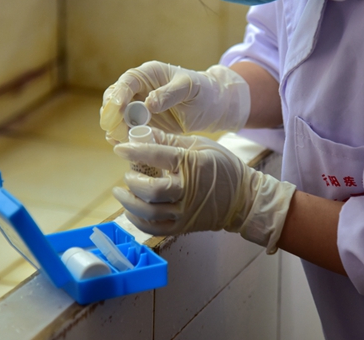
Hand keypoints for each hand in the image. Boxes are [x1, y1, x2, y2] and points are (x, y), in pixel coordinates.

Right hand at [99, 61, 249, 143]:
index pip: (127, 82)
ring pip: (116, 116)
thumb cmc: (203, 91)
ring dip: (114, 128)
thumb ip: (170, 94)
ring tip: (118, 140)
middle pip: (114, 99)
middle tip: (114, 130)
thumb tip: (148, 104)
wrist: (212, 106)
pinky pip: (127, 129)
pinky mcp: (142, 123)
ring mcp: (139, 106)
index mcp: (149, 74)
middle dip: (111, 114)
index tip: (116, 110)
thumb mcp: (190, 89)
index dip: (118, 95)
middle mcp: (139, 89)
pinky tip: (123, 144)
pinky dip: (122, 137)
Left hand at [112, 129, 295, 252]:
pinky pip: (154, 229)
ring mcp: (185, 212)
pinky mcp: (183, 227)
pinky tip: (131, 211)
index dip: (134, 152)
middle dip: (133, 181)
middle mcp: (188, 191)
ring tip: (121, 192)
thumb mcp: (201, 145)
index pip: (157, 157)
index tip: (119, 149)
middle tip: (127, 173)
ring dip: (130, 202)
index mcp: (193, 165)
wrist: (243, 199)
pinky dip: (138, 222)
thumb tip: (144, 134)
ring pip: (149, 212)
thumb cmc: (223, 167)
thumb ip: (171, 141)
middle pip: (151, 190)